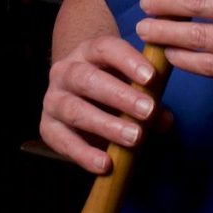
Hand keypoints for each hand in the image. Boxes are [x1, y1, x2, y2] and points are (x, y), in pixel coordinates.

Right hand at [41, 31, 168, 175]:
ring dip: (106, 125)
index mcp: (88, 52)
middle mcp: (65, 71)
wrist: (77, 97)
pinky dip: (85, 154)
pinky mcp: (48, 127)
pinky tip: (106, 164)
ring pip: (75, 110)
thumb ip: (149, 100)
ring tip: (135, 138)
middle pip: (87, 79)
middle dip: (120, 95)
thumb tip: (165, 119)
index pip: (105, 48)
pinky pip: (63, 141)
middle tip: (148, 110)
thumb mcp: (132, 87)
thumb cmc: (112, 89)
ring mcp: (53, 99)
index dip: (128, 61)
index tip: (151, 78)